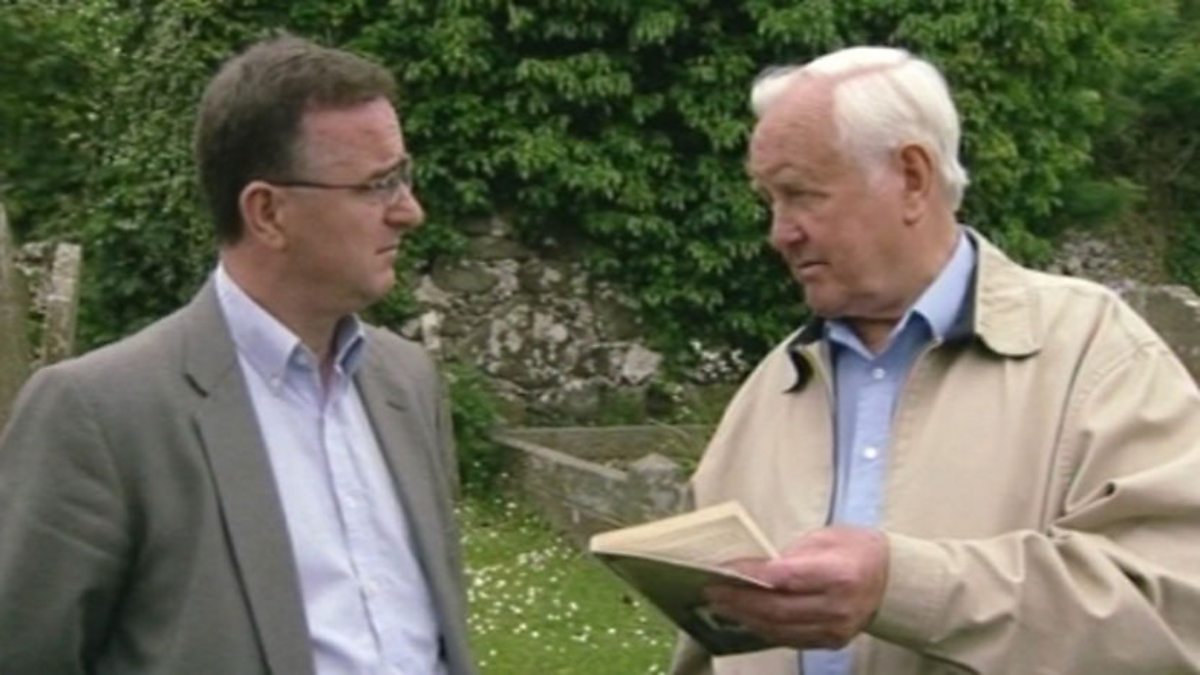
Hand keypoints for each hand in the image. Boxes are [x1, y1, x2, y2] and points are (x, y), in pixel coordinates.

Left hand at [704, 527, 889, 649]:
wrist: (892, 581)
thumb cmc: (856, 550)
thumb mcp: (826, 537)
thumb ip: (791, 554)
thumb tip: (754, 567)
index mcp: (839, 575)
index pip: (784, 578)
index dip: (750, 575)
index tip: (722, 569)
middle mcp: (837, 608)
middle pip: (777, 609)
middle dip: (739, 600)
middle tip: (712, 590)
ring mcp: (834, 630)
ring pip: (779, 629)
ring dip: (745, 617)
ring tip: (720, 604)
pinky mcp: (830, 643)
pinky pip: (789, 639)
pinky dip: (763, 628)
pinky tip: (744, 617)